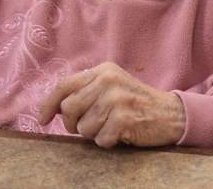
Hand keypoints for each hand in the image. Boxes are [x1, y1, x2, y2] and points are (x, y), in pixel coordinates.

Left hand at [39, 62, 184, 147]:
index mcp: (101, 71)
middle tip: (85, 126)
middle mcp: (107, 81)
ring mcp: (116, 99)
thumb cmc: (134, 101)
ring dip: (93, 133)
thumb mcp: (111, 85)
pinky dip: (107, 141)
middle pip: (69, 107)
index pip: (64, 85)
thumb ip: (86, 90)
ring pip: (83, 127)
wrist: (170, 113)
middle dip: (72, 123)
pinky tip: (119, 133)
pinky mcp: (125, 118)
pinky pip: (100, 139)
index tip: (42, 119)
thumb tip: (54, 107)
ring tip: (108, 126)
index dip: (49, 103)